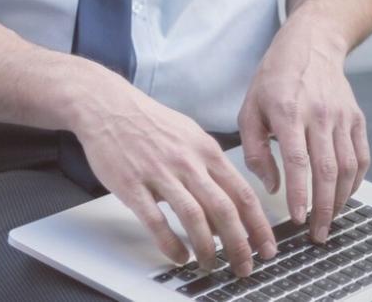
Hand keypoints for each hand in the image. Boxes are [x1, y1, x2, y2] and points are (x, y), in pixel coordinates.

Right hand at [72, 69, 275, 275]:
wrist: (104, 104)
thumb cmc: (147, 121)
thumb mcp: (189, 135)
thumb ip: (210, 168)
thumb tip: (226, 205)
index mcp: (205, 150)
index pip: (243, 194)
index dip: (259, 226)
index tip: (266, 247)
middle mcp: (186, 162)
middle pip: (224, 210)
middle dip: (240, 245)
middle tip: (244, 267)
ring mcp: (158, 173)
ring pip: (194, 218)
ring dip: (207, 249)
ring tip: (211, 264)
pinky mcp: (131, 184)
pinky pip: (156, 221)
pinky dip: (170, 244)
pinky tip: (178, 255)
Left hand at [238, 9, 368, 243]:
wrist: (310, 46)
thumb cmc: (272, 79)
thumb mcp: (249, 107)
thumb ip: (255, 148)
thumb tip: (272, 186)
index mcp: (287, 112)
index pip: (297, 161)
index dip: (299, 193)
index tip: (296, 218)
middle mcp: (318, 115)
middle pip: (327, 170)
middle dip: (322, 207)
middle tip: (316, 233)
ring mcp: (341, 117)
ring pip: (348, 168)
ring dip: (340, 199)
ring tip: (328, 220)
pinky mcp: (357, 119)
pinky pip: (361, 158)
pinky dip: (356, 182)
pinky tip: (343, 196)